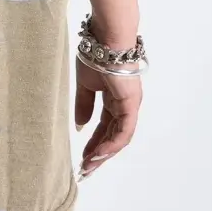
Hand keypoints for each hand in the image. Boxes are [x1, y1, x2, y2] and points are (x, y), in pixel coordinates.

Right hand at [74, 57, 141, 178]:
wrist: (105, 40)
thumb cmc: (95, 56)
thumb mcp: (85, 85)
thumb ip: (84, 106)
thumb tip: (80, 126)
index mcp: (114, 98)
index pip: (104, 127)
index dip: (93, 143)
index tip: (81, 157)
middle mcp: (124, 105)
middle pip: (112, 136)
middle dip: (98, 154)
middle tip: (85, 170)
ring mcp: (129, 105)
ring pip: (119, 138)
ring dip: (104, 154)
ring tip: (89, 166)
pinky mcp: (131, 105)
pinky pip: (123, 131)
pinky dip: (112, 145)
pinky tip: (99, 154)